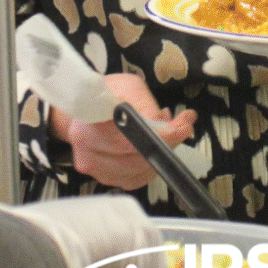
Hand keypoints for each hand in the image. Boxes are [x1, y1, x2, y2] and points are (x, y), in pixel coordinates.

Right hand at [51, 73, 196, 190]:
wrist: (83, 110)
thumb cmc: (104, 95)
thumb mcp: (127, 87)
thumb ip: (146, 104)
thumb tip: (167, 124)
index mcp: (86, 131)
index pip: (128, 142)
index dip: (159, 137)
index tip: (182, 126)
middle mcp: (88, 157)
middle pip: (137, 159)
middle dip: (167, 143)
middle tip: (184, 126)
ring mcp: (98, 172)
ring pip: (141, 171)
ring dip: (162, 153)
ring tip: (170, 131)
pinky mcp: (109, 180)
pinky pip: (139, 178)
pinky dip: (153, 163)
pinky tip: (156, 146)